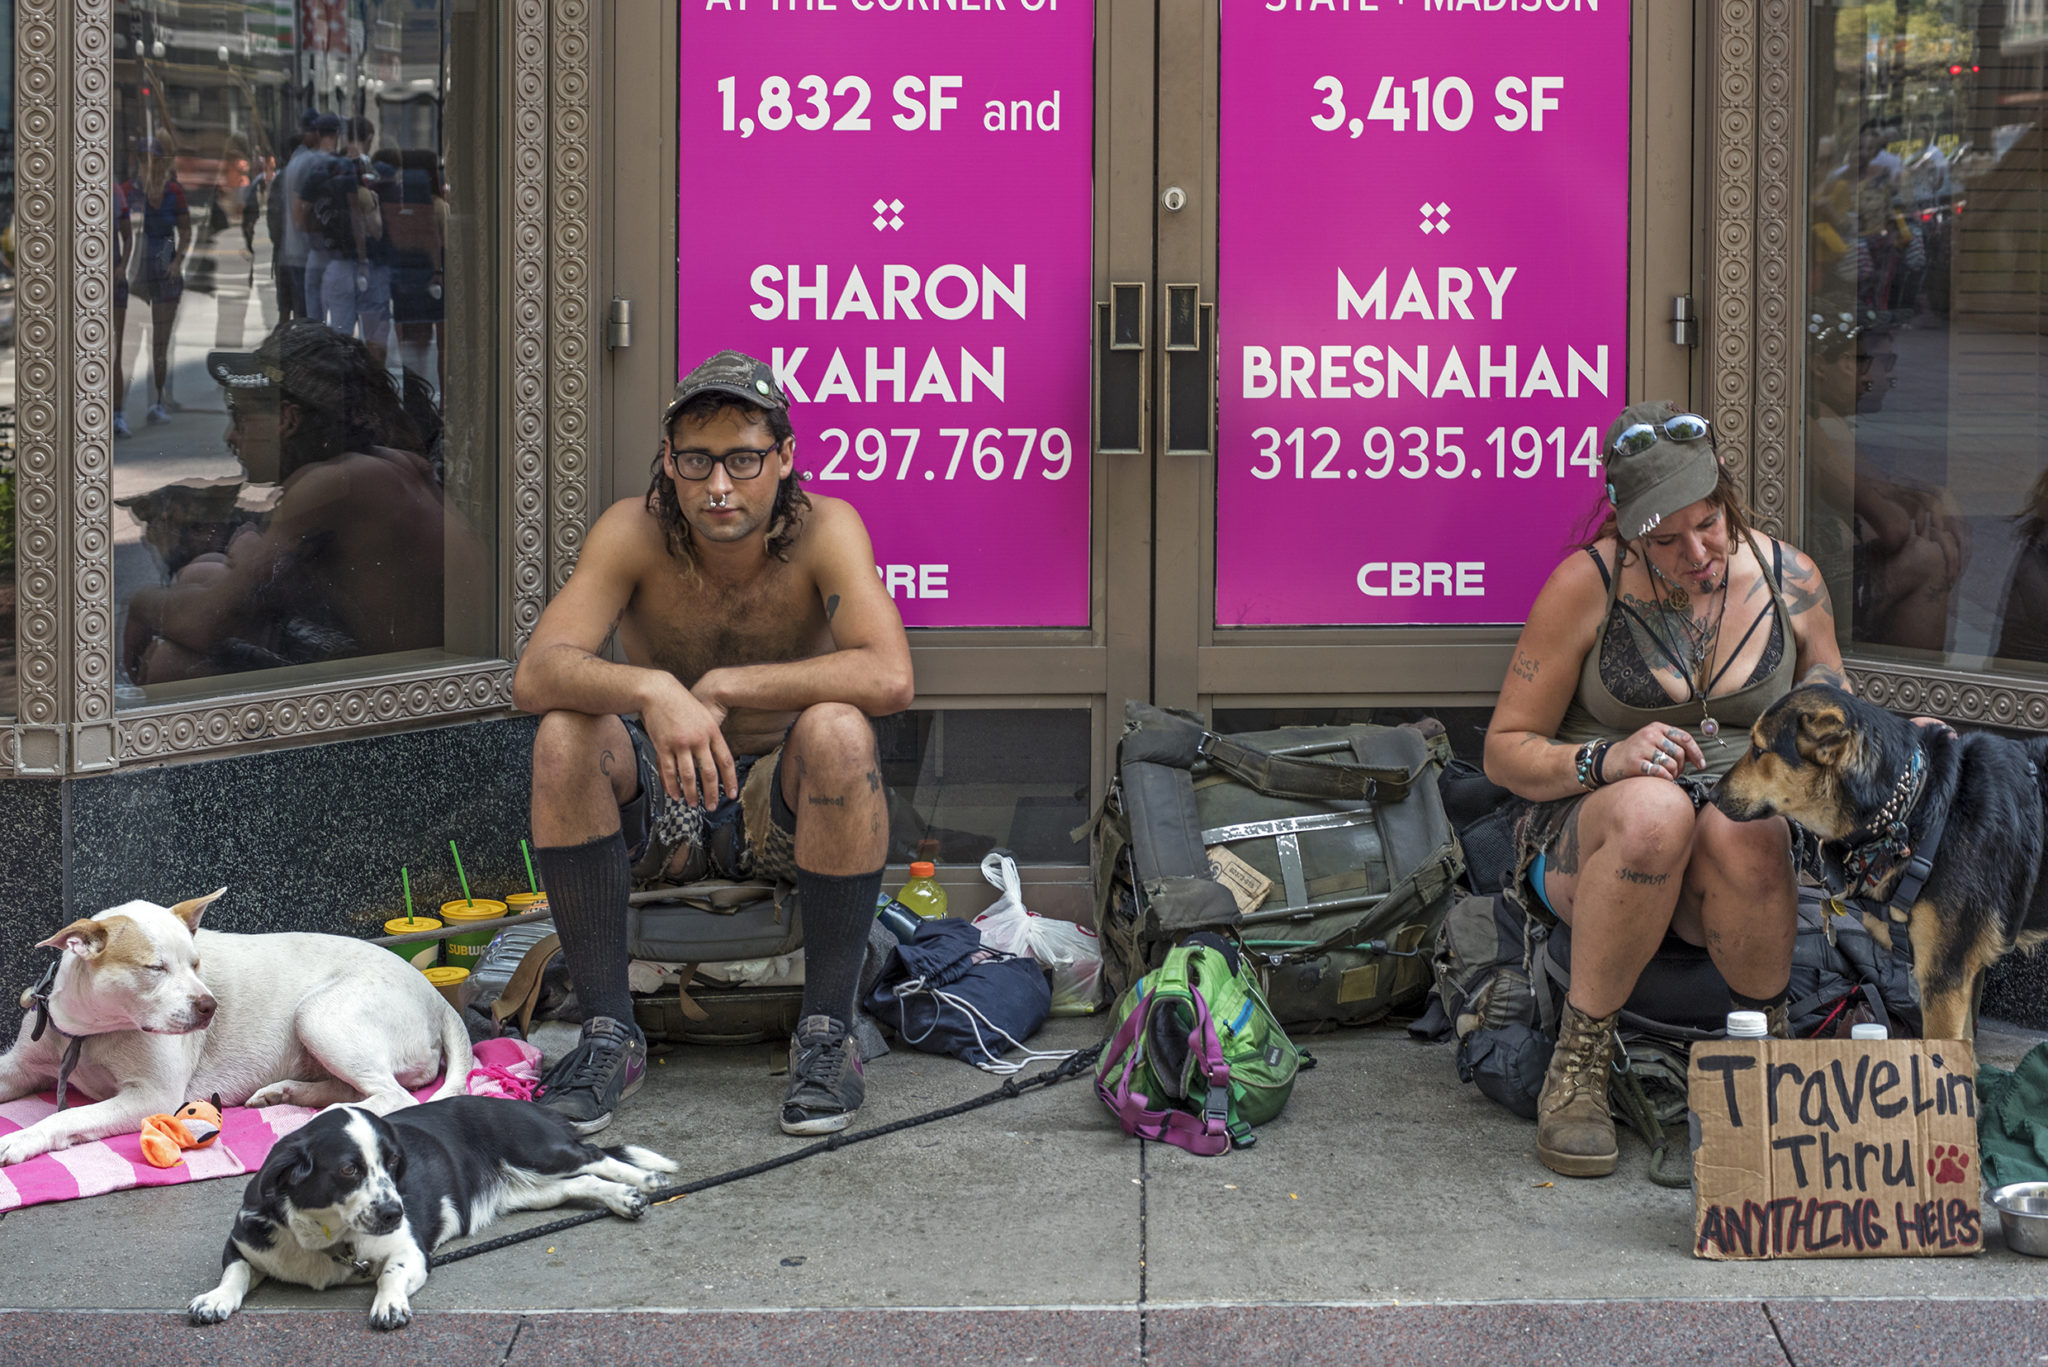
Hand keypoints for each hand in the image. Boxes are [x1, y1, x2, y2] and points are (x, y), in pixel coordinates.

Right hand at [639, 674, 734, 807]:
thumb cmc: (683, 704)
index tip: (732, 794)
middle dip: (712, 793)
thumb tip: (717, 759)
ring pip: (689, 775)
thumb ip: (711, 737)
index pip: (726, 761)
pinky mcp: (663, 745)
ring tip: (693, 804)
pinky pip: (669, 771)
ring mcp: (680, 743)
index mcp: (712, 732)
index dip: (730, 780)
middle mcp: (698, 739)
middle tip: (711, 806)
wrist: (659, 692)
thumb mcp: (705, 717)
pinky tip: (676, 795)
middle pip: (709, 772)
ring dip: (691, 793)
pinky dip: (673, 786)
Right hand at [1607, 723, 1706, 782]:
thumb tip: (1695, 756)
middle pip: (1679, 753)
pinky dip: (1666, 778)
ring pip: (1671, 763)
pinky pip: (1660, 772)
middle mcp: (1650, 735)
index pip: (1684, 738)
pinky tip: (1663, 779)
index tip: (1701, 764)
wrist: (1610, 760)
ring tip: (1668, 776)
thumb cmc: (1636, 752)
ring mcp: (1642, 748)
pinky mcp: (1636, 762)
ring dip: (1674, 774)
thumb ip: (1671, 744)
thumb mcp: (1653, 740)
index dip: (1696, 752)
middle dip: (1682, 766)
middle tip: (1677, 772)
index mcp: (1657, 727)